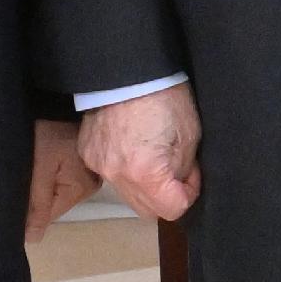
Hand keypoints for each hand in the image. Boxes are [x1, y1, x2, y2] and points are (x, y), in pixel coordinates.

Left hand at [25, 119, 99, 240]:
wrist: (55, 101)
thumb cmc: (47, 133)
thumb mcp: (38, 169)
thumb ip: (36, 205)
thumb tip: (33, 240)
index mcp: (81, 188)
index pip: (51, 214)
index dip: (31, 209)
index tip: (16, 194)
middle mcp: (90, 185)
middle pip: (55, 203)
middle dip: (37, 196)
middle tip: (24, 177)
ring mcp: (88, 174)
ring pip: (57, 192)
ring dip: (43, 185)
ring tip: (32, 168)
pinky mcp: (82, 164)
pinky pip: (62, 179)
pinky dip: (49, 176)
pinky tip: (41, 164)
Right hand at [82, 83, 203, 221]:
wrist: (130, 72)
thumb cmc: (165, 97)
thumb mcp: (189, 137)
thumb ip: (184, 171)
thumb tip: (181, 185)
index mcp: (145, 172)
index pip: (171, 209)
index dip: (187, 195)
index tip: (191, 176)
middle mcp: (117, 175)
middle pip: (147, 209)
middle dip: (165, 196)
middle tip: (175, 169)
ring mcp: (99, 165)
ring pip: (128, 195)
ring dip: (144, 186)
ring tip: (154, 157)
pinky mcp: (89, 154)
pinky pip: (111, 176)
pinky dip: (125, 170)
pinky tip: (134, 147)